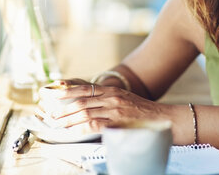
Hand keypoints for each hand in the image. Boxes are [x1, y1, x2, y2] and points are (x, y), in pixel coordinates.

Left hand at [37, 79, 166, 133]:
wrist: (169, 119)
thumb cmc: (148, 116)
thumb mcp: (127, 104)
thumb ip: (110, 105)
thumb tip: (92, 113)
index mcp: (114, 91)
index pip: (85, 88)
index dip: (66, 91)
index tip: (52, 94)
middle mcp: (113, 96)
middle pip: (81, 100)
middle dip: (62, 108)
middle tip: (49, 115)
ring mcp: (116, 108)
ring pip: (84, 111)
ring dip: (67, 119)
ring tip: (55, 124)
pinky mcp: (119, 121)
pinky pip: (94, 123)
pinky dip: (80, 127)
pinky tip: (72, 131)